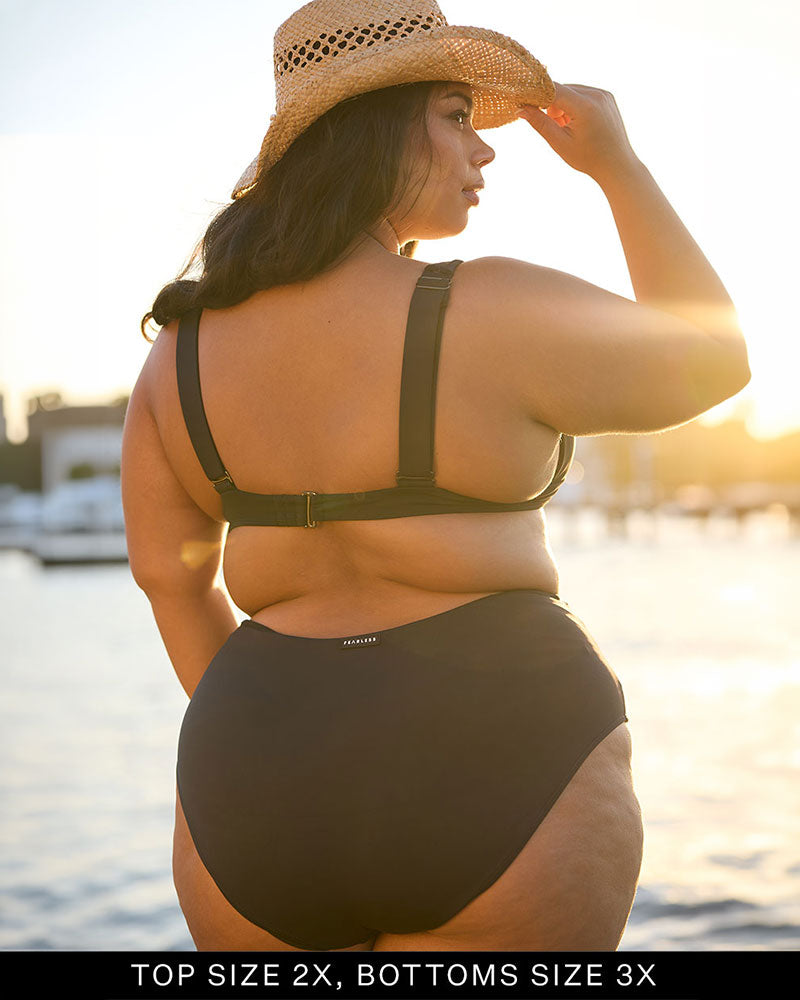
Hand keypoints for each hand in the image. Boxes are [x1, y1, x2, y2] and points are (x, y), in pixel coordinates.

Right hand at [518, 82, 639, 184]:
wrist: (617, 165)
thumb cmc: (588, 158)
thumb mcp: (560, 143)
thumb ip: (539, 123)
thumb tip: (520, 109)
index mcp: (584, 106)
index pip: (553, 89)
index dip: (537, 95)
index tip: (526, 104)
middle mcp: (596, 94)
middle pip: (562, 89)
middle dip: (552, 105)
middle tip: (556, 127)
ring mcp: (603, 94)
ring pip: (572, 91)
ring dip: (563, 105)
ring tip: (569, 127)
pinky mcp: (607, 96)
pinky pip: (583, 93)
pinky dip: (575, 105)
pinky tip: (579, 123)